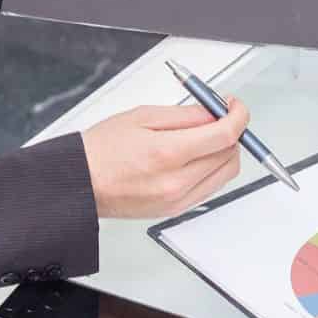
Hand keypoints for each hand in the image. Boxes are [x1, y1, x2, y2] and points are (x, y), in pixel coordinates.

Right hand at [79, 97, 249, 218]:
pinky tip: (196, 157)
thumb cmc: (101, 149)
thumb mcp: (143, 116)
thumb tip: (216, 111)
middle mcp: (176, 182)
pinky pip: (209, 189)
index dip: (238, 116)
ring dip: (224, 152)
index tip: (235, 106)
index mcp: (168, 153)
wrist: (79, 184)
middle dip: (232, 132)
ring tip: (204, 137)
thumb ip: (185, 114)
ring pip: (225, 174)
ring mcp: (177, 200)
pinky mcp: (174, 211)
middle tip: (218, 117)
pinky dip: (212, 170)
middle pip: (230, 155)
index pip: (224, 135)